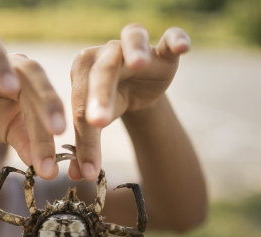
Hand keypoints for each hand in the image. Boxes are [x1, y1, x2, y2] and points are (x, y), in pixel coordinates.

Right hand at [0, 27, 64, 178]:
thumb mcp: (11, 131)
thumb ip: (29, 143)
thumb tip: (49, 171)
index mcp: (25, 77)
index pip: (43, 94)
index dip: (53, 117)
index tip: (58, 144)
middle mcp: (3, 61)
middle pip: (27, 66)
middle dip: (44, 94)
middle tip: (55, 126)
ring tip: (11, 88)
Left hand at [68, 24, 190, 180]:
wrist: (134, 82)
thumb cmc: (111, 100)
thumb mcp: (98, 121)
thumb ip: (87, 144)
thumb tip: (78, 176)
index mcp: (82, 72)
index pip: (80, 105)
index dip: (84, 138)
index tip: (88, 169)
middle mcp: (104, 53)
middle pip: (101, 71)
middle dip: (99, 96)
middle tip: (98, 121)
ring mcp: (132, 46)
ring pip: (131, 40)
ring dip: (135, 50)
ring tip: (139, 64)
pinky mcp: (162, 49)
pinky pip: (171, 36)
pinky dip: (176, 39)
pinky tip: (182, 48)